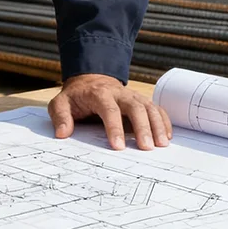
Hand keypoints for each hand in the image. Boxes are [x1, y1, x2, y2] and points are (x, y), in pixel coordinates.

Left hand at [48, 75, 172, 150]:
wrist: (91, 81)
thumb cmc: (76, 97)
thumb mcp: (61, 103)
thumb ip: (60, 116)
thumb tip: (62, 133)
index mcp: (99, 94)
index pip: (109, 109)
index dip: (114, 127)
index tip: (118, 147)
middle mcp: (119, 93)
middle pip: (135, 107)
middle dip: (142, 127)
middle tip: (146, 147)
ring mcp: (133, 96)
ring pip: (149, 107)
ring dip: (157, 125)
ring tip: (162, 144)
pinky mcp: (141, 101)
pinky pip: (156, 109)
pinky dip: (164, 121)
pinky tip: (167, 136)